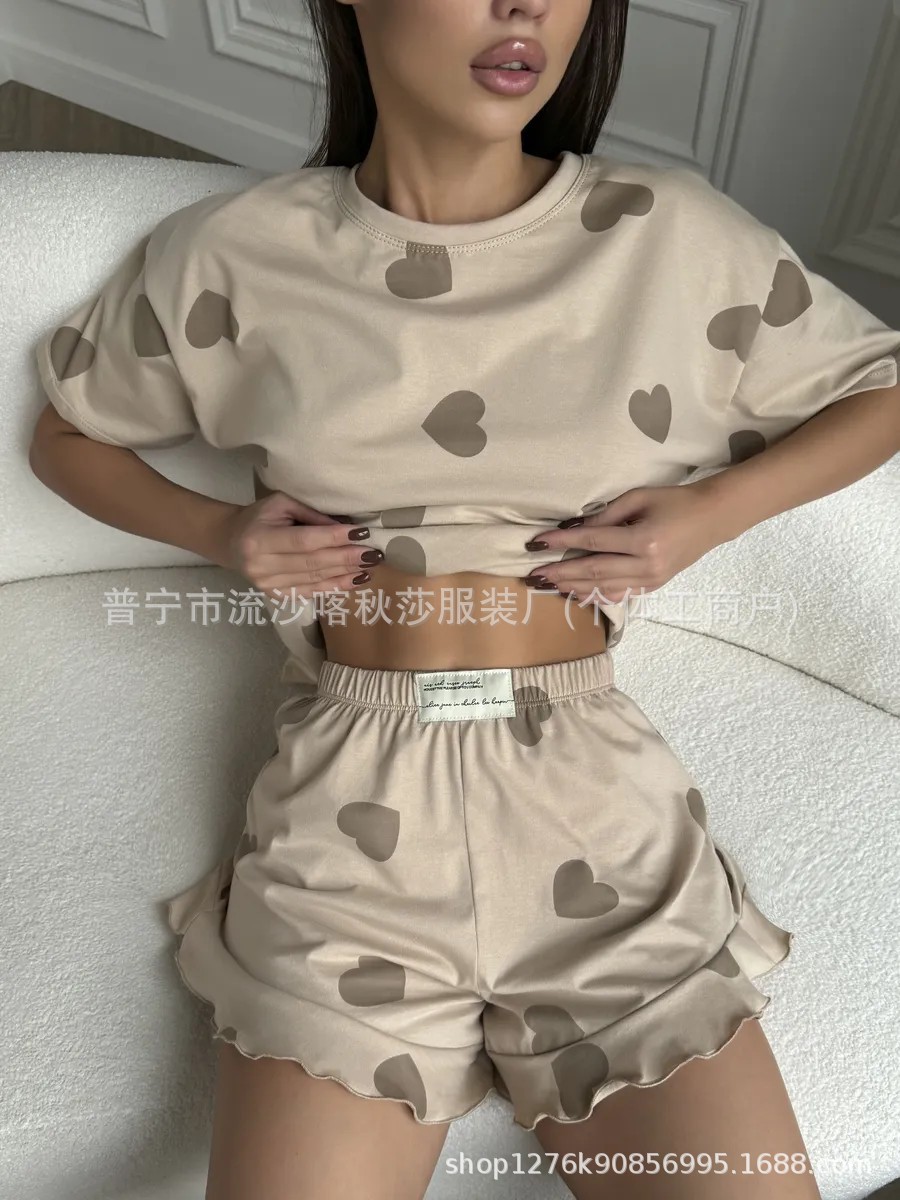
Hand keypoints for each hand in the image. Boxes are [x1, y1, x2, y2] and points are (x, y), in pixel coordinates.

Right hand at [211, 492, 381, 604]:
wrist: (230, 542)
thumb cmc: (259, 517)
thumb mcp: (281, 505)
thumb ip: (312, 516)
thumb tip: (347, 527)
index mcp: (260, 538)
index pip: (304, 540)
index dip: (334, 538)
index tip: (361, 534)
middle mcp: (262, 565)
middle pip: (312, 563)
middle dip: (347, 558)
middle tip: (374, 554)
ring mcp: (268, 584)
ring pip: (314, 580)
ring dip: (346, 574)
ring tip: (371, 567)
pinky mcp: (276, 596)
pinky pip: (311, 592)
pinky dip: (335, 586)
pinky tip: (355, 580)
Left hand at [524, 481, 728, 603]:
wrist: (711, 519)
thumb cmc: (674, 501)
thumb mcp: (638, 498)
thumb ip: (605, 516)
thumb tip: (573, 530)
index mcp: (643, 539)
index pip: (593, 543)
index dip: (562, 543)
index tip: (537, 542)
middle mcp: (646, 565)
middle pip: (593, 571)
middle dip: (560, 573)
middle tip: (533, 575)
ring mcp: (650, 580)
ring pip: (603, 588)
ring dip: (572, 587)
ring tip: (546, 585)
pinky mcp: (652, 587)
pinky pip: (617, 594)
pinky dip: (593, 594)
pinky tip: (573, 592)